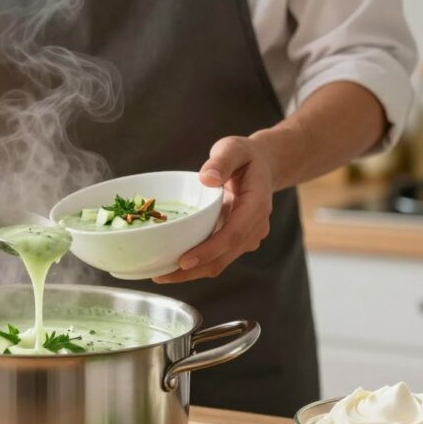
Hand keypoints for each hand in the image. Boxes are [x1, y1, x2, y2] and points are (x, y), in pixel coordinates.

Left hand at [153, 136, 273, 283]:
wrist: (262, 166)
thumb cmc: (245, 156)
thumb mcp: (234, 148)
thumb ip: (222, 160)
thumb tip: (207, 178)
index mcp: (256, 206)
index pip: (233, 234)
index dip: (209, 251)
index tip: (184, 261)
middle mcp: (254, 227)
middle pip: (224, 257)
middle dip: (193, 270)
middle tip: (161, 275)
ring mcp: (247, 237)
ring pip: (219, 263)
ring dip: (192, 273)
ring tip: (160, 274)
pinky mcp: (236, 242)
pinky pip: (216, 258)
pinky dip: (196, 265)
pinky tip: (171, 265)